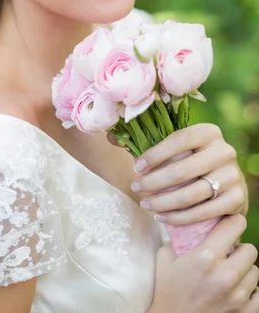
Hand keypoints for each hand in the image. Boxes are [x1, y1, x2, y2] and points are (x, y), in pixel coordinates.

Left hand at [120, 123, 248, 225]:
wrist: (224, 184)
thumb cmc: (190, 161)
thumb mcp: (175, 148)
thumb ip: (144, 141)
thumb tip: (110, 139)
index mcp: (209, 131)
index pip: (178, 139)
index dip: (154, 155)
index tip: (135, 168)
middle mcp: (224, 151)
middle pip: (182, 170)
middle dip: (153, 182)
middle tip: (135, 188)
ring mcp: (233, 176)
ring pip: (191, 193)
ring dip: (163, 202)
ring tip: (145, 203)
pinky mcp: (238, 199)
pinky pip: (203, 212)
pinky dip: (179, 217)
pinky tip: (162, 217)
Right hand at [149, 214, 258, 312]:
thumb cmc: (166, 289)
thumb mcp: (166, 257)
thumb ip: (181, 238)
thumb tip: (192, 223)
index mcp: (206, 256)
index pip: (236, 224)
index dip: (232, 222)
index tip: (227, 225)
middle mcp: (225, 274)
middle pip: (251, 248)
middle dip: (239, 249)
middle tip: (227, 254)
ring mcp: (237, 296)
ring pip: (256, 271)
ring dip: (244, 270)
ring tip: (228, 273)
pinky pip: (258, 294)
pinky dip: (250, 291)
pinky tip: (235, 291)